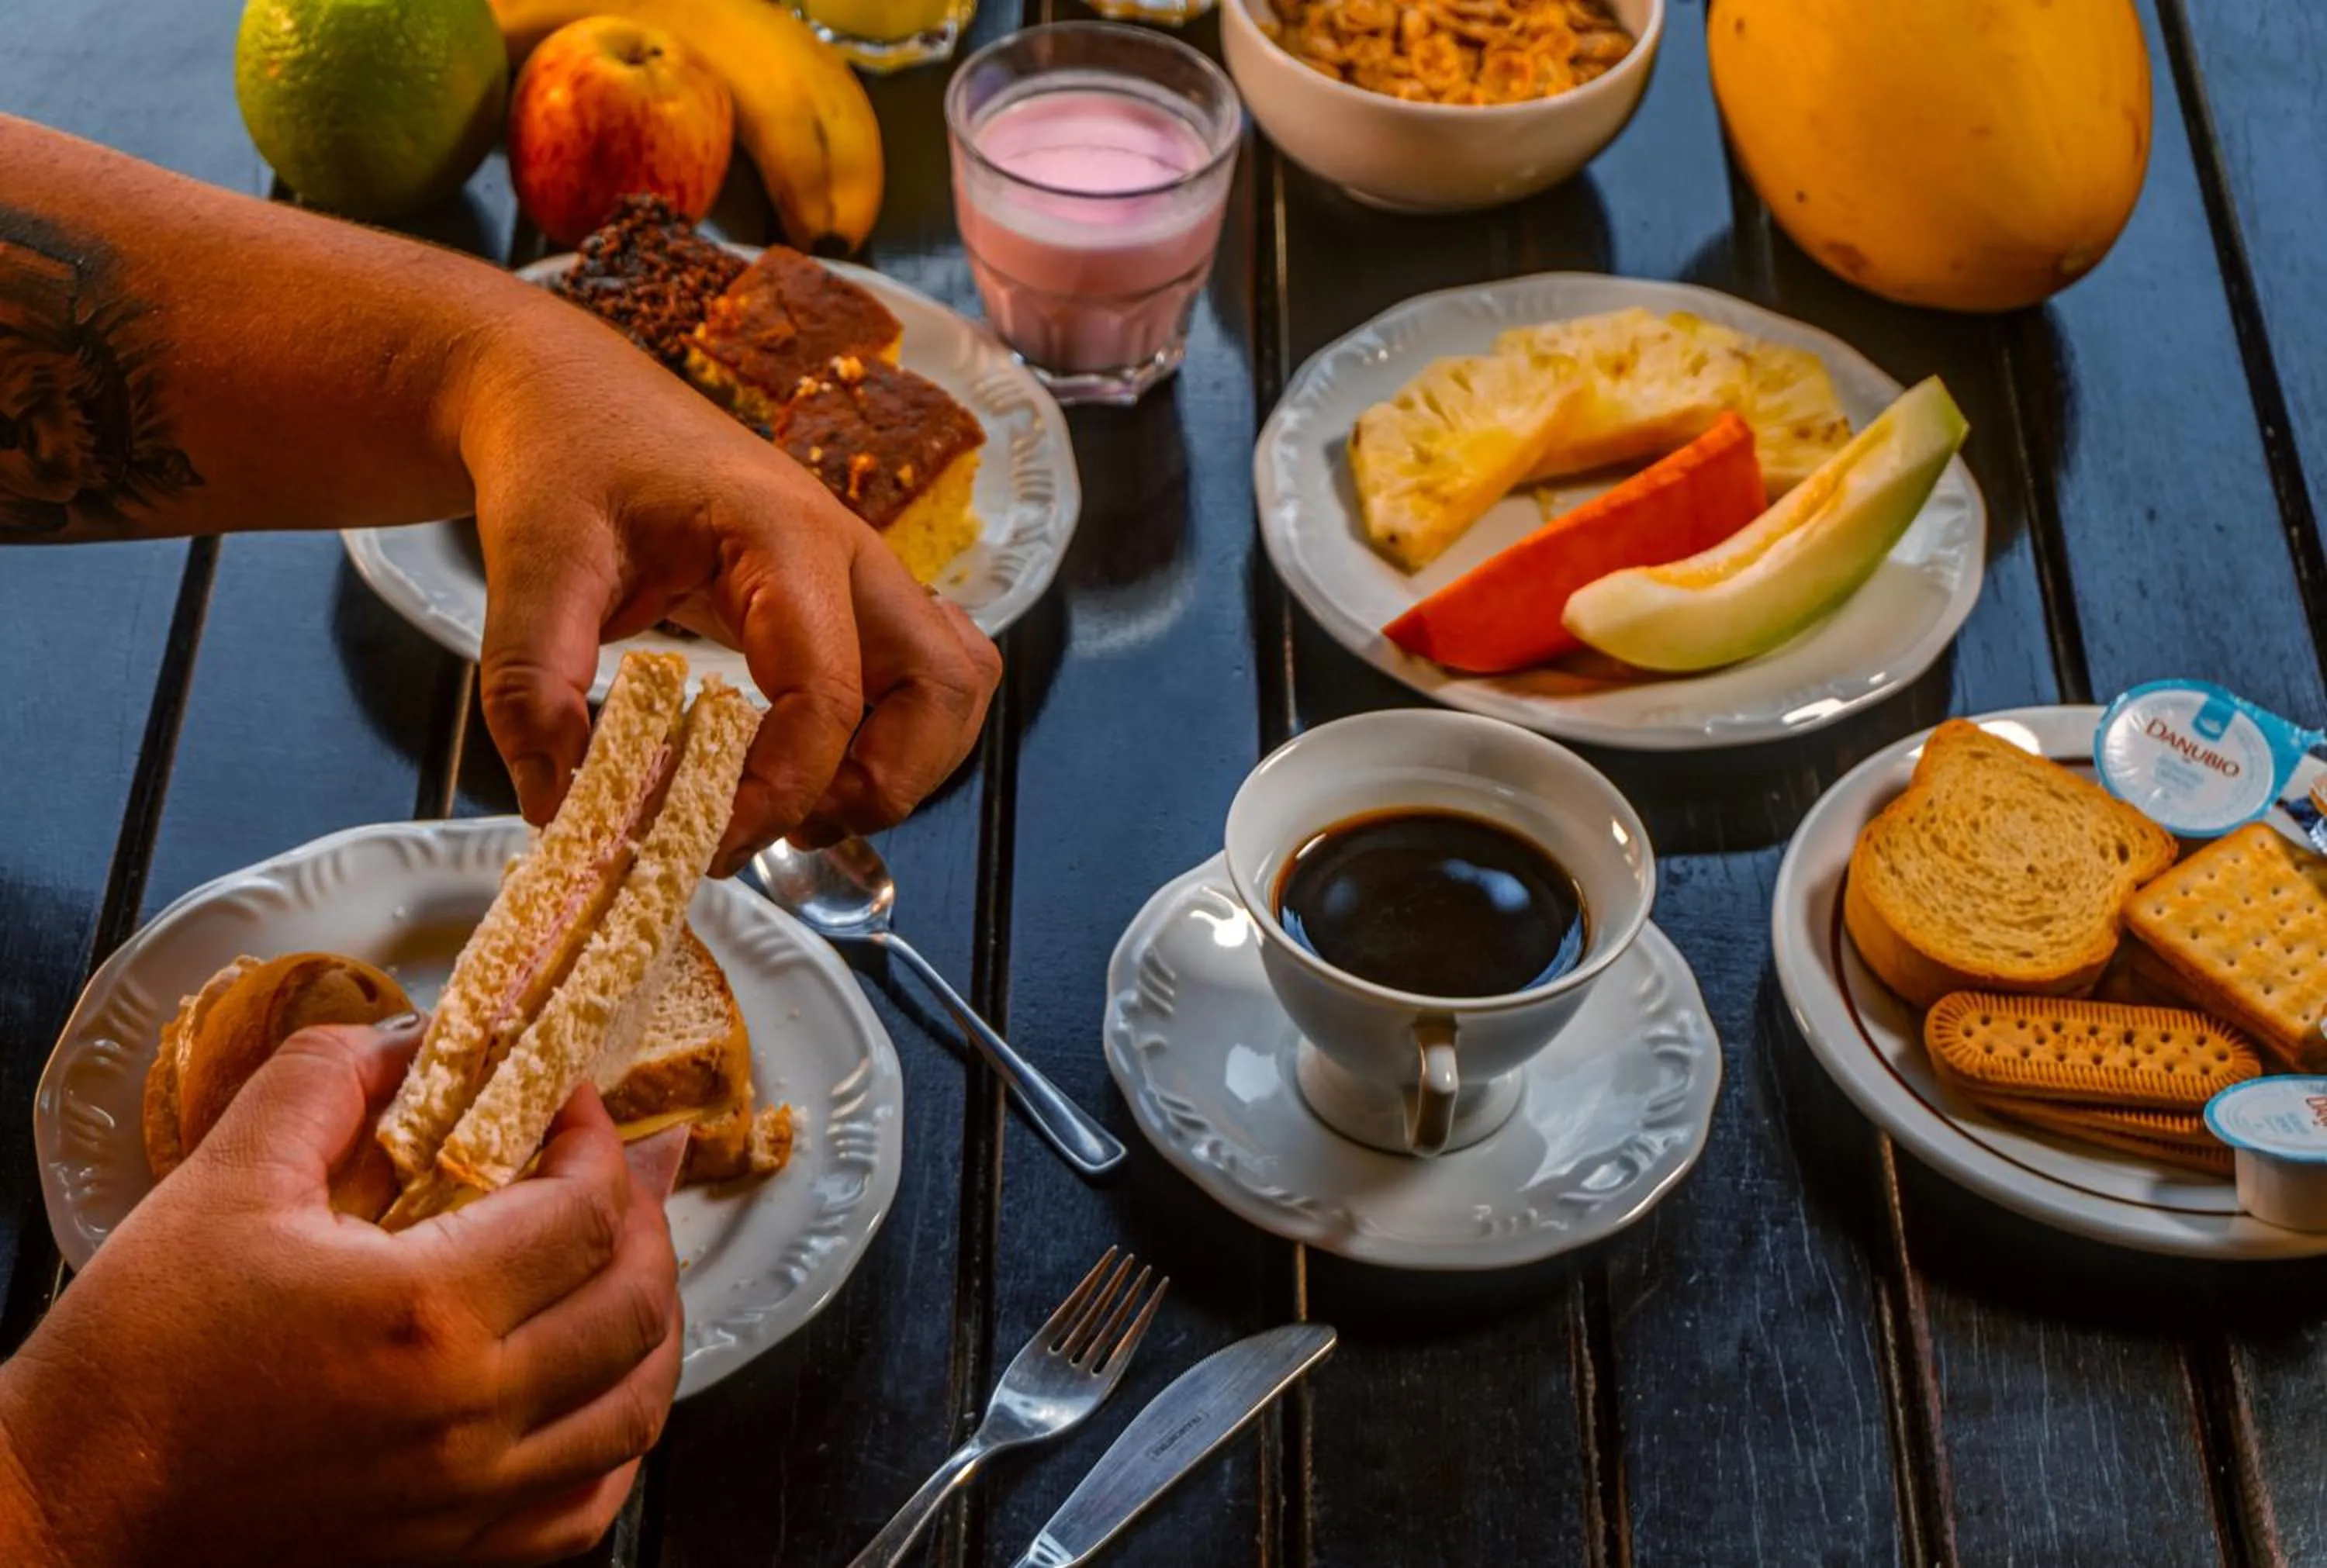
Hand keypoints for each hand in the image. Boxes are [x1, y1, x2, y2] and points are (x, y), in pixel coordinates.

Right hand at [0, 1020, 681, 1566]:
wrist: (71, 1506)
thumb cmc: (137, 1353)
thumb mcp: (224, 1179)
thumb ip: (328, 1081)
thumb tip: (417, 1037)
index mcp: (425, 1313)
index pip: (584, 1211)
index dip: (598, 1141)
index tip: (573, 1107)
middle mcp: (470, 1414)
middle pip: (633, 1304)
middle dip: (646, 1218)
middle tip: (628, 1167)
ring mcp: (470, 1498)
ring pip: (636, 1406)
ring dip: (654, 1320)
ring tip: (636, 1261)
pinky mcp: (450, 1553)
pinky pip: (588, 1506)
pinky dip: (618, 1438)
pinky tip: (604, 1387)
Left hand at [458, 297, 1002, 869]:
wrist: (575, 396)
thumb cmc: (563, 460)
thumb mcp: (527, 563)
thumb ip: (532, 684)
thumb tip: (557, 804)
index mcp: (781, 535)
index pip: (827, 692)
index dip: (782, 790)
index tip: (707, 841)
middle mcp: (849, 553)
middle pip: (944, 686)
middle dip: (886, 781)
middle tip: (787, 826)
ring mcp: (861, 576)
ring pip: (954, 686)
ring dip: (904, 765)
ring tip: (802, 806)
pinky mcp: (850, 601)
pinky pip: (922, 678)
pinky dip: (896, 738)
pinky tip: (813, 763)